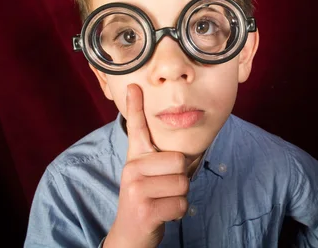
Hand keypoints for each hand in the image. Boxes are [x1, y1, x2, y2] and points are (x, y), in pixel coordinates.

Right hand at [104, 84, 188, 247]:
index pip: (136, 128)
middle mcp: (131, 169)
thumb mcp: (150, 177)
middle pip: (180, 161)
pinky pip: (181, 204)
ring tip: (162, 201)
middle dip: (181, 179)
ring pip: (183, 183)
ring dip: (179, 197)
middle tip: (165, 189)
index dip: (136, 106)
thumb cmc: (147, 201)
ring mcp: (135, 189)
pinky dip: (178, 212)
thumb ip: (162, 160)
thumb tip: (188, 149)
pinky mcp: (144, 209)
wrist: (130, 235)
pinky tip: (162, 214)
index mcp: (135, 159)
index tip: (134, 85)